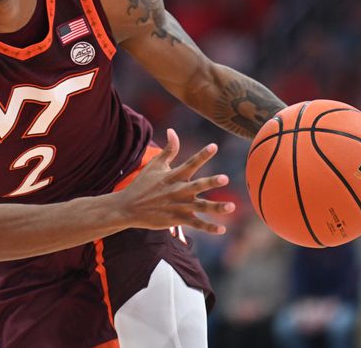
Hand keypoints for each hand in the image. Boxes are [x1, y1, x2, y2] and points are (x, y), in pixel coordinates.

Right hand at [118, 129, 234, 233]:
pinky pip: (196, 224)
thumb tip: (172, 130)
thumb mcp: (155, 165)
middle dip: (211, 182)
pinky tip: (221, 230)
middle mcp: (178, 190)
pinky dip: (208, 228)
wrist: (128, 207)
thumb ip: (168, 149)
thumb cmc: (143, 184)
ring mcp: (179, 206)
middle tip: (225, 178)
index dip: (202, 154)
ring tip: (231, 206)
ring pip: (201, 206)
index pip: (191, 163)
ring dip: (216, 207)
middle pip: (198, 185)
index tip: (214, 146)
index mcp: (174, 176)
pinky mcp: (177, 219)